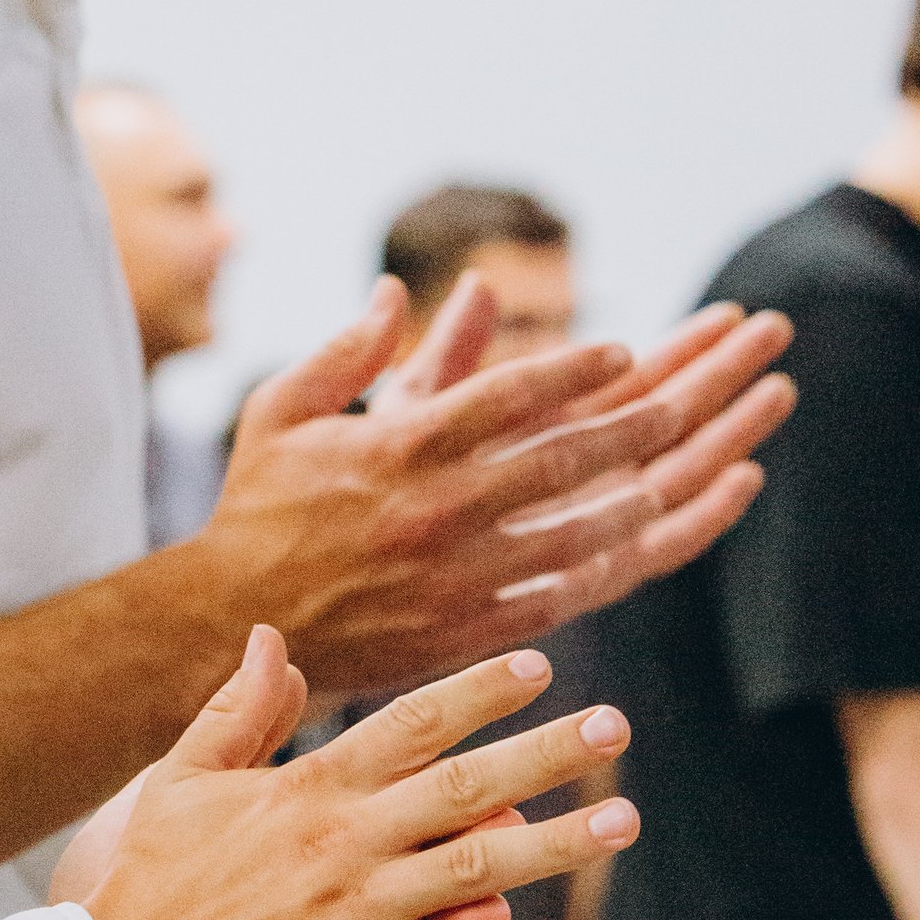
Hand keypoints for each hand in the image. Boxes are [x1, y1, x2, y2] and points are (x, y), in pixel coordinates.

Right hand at [52, 635, 634, 919]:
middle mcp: (341, 846)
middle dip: (544, 752)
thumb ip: (235, 713)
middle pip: (462, 786)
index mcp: (303, 790)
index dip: (477, 692)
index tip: (538, 665)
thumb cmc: (137, 883)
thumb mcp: (177, 781)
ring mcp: (353, 919)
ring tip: (621, 818)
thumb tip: (269, 639)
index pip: (408, 726)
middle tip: (614, 723)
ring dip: (555, 844)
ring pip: (475, 871)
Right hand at [203, 279, 794, 699]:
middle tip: (684, 399)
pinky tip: (635, 548)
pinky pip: (552, 597)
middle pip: (559, 458)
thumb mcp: (283, 409)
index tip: (621, 348)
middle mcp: (437, 507)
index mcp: (398, 445)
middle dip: (632, 424)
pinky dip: (599, 570)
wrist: (234, 616)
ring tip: (676, 474)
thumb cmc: (259, 504)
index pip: (506, 394)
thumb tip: (399, 291)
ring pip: (573, 531)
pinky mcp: (462, 628)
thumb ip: (348, 350)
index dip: (571, 367)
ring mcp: (456, 573)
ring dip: (635, 499)